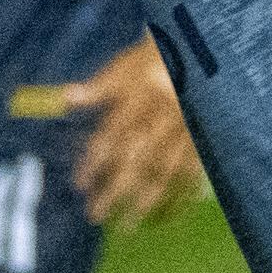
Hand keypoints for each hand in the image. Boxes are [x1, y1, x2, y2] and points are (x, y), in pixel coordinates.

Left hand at [54, 36, 201, 228]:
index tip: (79, 186)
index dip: (93, 163)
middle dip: (114, 191)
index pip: (110, 136)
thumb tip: (66, 98)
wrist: (200, 48)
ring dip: (145, 201)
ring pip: (165, 172)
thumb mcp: (124, 66)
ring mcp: (186, 130)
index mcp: (139, 98)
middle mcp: (161, 117)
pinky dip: (182, 196)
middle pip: (135, 161)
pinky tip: (167, 215)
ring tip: (128, 225)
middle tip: (95, 215)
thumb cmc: (154, 58)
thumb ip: (97, 87)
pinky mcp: (205, 140)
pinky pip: (194, 173)